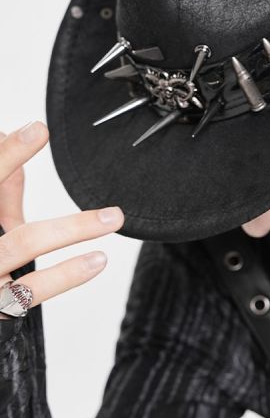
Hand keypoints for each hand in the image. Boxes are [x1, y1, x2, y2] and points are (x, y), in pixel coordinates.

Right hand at [0, 121, 123, 319]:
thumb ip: (3, 191)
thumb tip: (10, 135)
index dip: (4, 151)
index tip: (31, 126)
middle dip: (6, 156)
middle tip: (38, 128)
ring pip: (21, 241)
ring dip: (70, 225)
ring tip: (112, 217)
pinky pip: (30, 291)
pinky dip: (66, 275)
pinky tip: (96, 260)